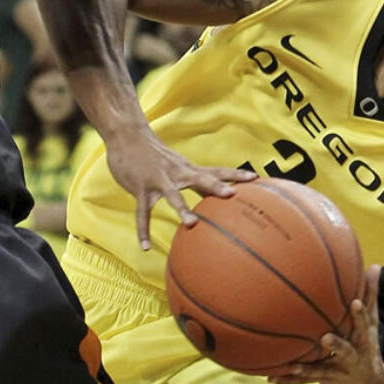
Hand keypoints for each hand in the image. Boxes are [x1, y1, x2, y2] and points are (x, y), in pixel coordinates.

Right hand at [104, 125, 255, 248]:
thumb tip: (213, 196)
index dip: (235, 175)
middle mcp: (177, 173)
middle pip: (201, 178)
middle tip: (232, 195)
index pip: (216, 171)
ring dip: (181, 209)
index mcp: (188, 169)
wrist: (128, 136)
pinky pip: (142, 212)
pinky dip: (143, 230)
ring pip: (172, 195)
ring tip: (191, 224)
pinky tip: (145, 247)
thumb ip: (194, 180)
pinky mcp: (140, 187)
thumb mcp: (177, 165)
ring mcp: (159, 179)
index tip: (255, 178)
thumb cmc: (154, 154)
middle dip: (216, 187)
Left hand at [269, 267, 383, 383]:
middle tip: (325, 337)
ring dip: (308, 367)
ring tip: (293, 364)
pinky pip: (304, 380)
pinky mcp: (324, 379)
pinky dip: (289, 378)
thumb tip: (374, 264)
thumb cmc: (366, 343)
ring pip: (322, 369)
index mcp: (363, 340)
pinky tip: (271, 377)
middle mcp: (352, 357)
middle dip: (337, 345)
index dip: (360, 315)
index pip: (364, 325)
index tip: (355, 303)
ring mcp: (338, 370)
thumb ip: (370, 295)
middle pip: (345, 350)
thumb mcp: (371, 322)